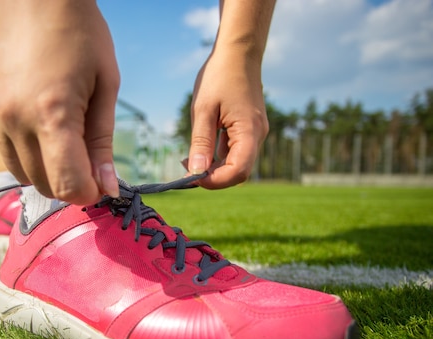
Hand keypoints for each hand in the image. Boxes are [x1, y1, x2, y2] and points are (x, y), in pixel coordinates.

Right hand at [0, 0, 119, 204]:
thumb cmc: (79, 31)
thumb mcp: (105, 85)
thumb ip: (102, 141)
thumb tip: (107, 186)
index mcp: (51, 114)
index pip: (67, 183)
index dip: (89, 192)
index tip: (102, 183)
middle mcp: (14, 120)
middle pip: (43, 184)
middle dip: (70, 183)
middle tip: (88, 162)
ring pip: (21, 172)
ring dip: (47, 172)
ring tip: (66, 143)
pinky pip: (6, 148)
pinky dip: (27, 152)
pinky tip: (42, 127)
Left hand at [187, 46, 268, 188]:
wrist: (237, 52)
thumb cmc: (219, 76)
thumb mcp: (203, 110)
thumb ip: (201, 143)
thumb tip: (196, 172)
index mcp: (249, 131)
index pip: (238, 171)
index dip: (215, 181)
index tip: (191, 177)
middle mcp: (257, 135)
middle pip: (238, 171)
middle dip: (213, 177)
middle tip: (187, 170)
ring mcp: (254, 133)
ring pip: (236, 163)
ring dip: (214, 168)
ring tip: (190, 160)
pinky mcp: (248, 129)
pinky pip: (235, 151)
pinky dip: (218, 157)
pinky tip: (201, 150)